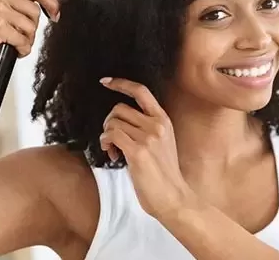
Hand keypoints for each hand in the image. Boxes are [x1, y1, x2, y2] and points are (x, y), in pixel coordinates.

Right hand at [0, 0, 59, 68]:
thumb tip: (40, 4)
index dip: (51, 2)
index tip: (56, 13)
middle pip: (35, 11)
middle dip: (32, 26)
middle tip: (22, 34)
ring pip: (31, 27)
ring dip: (27, 39)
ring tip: (15, 42)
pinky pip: (23, 41)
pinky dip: (22, 49)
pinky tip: (15, 50)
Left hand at [99, 77, 196, 218]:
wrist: (172, 196)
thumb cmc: (163, 172)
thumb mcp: (162, 142)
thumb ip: (147, 126)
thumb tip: (120, 119)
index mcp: (163, 119)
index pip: (141, 91)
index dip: (121, 83)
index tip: (105, 82)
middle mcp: (156, 125)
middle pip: (119, 108)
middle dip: (109, 121)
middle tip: (112, 139)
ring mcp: (148, 138)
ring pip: (112, 122)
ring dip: (106, 136)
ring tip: (114, 150)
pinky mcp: (137, 152)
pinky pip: (110, 136)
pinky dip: (106, 144)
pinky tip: (113, 155)